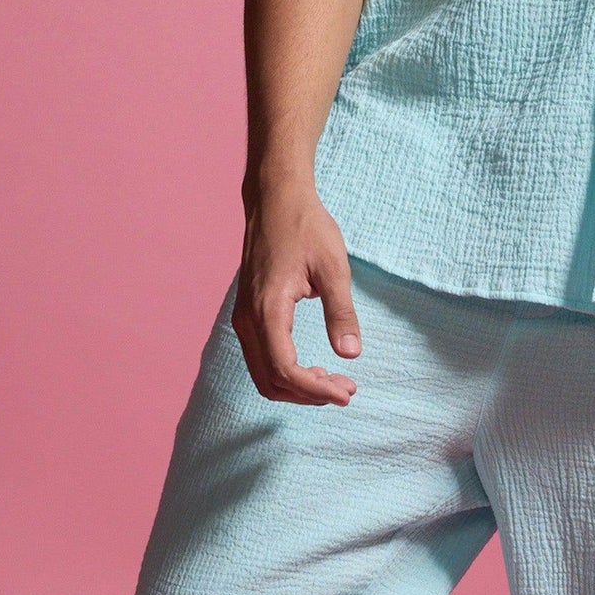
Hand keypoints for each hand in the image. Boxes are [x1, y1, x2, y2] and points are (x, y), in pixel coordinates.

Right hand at [232, 178, 363, 405]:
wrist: (275, 199)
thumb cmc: (305, 227)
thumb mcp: (334, 268)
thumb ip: (341, 313)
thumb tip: (351, 354)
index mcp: (267, 309)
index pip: (285, 370)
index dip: (315, 390)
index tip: (347, 392)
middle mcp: (247, 319)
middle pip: (269, 381)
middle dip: (307, 394)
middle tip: (346, 389)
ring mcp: (242, 317)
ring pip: (262, 374)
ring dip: (296, 387)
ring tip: (334, 382)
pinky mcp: (246, 313)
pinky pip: (260, 358)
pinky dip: (284, 372)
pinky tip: (313, 367)